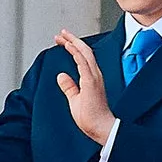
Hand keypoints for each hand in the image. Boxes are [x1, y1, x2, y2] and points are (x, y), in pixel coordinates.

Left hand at [55, 30, 115, 145]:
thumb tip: (61, 76)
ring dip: (73, 43)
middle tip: (61, 33)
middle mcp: (95, 75)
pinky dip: (76, 53)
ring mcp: (94, 78)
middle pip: (84, 51)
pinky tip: (69, 46)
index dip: (73, 47)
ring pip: (85, 54)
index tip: (63, 41)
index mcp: (92, 78)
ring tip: (63, 36)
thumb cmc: (91, 117)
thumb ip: (69, 87)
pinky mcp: (91, 82)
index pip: (83, 57)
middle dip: (72, 40)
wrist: (100, 127)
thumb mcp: (75, 99)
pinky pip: (83, 63)